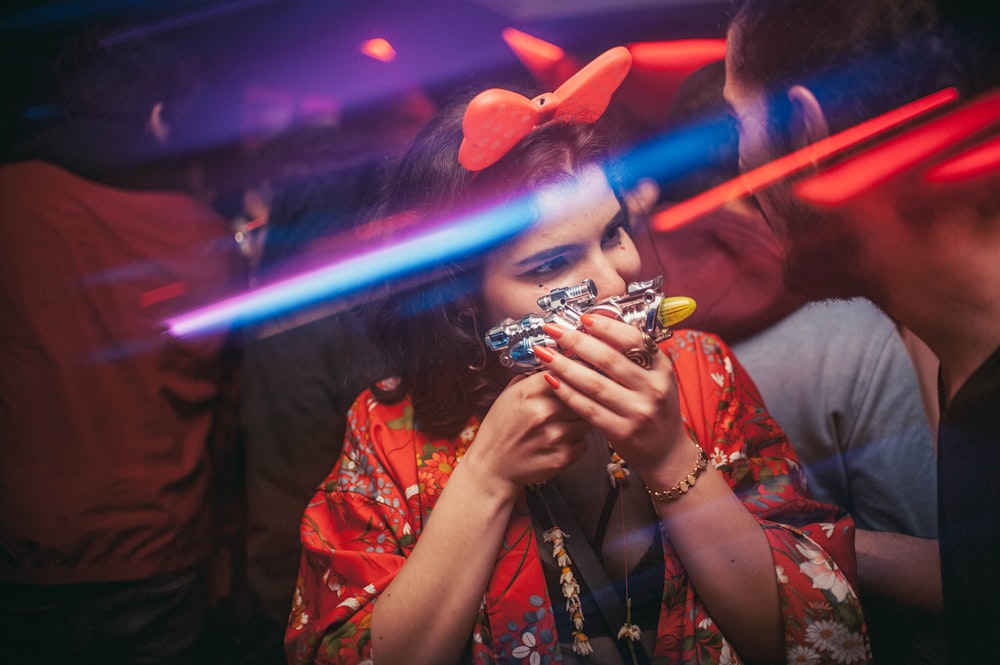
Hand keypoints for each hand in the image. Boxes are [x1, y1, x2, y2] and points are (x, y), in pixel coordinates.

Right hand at [462, 373, 591, 491]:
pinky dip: (575, 443)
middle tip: (568, 407)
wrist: (492, 467)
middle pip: (582, 396)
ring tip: (560, 426)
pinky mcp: (562, 457)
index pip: (566, 372)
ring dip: (578, 423)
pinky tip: (558, 444)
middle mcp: (543, 412)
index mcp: (528, 392)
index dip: (573, 374)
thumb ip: (531, 379)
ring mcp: (555, 435)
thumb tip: (554, 363)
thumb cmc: (500, 431)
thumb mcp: (508, 396)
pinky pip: (584, 443)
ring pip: (587, 421)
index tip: (577, 376)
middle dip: (578, 400)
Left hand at [533, 315, 691, 474]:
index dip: (606, 327)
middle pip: (608, 359)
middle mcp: (653, 388)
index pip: (633, 339)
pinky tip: (552, 381)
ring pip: (594, 383)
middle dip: (576, 341)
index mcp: (662, 368)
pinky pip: (587, 407)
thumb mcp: (657, 377)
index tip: (583, 318)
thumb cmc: (656, 409)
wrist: (666, 451)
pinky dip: (567, 392)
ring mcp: (637, 411)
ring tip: (545, 353)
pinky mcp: (621, 431)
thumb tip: (601, 324)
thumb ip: (634, 355)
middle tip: (553, 330)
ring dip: (564, 365)